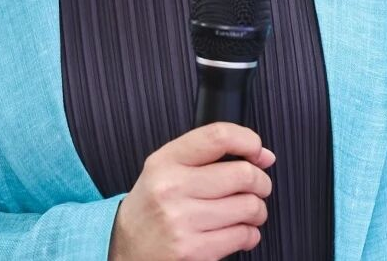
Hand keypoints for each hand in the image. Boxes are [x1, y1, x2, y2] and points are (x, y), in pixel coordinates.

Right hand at [107, 122, 275, 260]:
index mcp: (166, 161)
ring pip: (249, 207)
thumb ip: (207, 154)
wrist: (125, 246)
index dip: (249, 141)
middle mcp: (172, 188)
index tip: (259, 151)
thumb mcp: (166, 167)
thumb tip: (261, 154)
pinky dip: (250, 234)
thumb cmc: (153, 205)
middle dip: (261, 181)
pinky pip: (242, 236)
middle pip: (243, 174)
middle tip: (258, 187)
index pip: (218, 137)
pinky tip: (239, 232)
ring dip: (258, 210)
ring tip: (249, 212)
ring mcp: (181, 222)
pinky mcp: (192, 252)